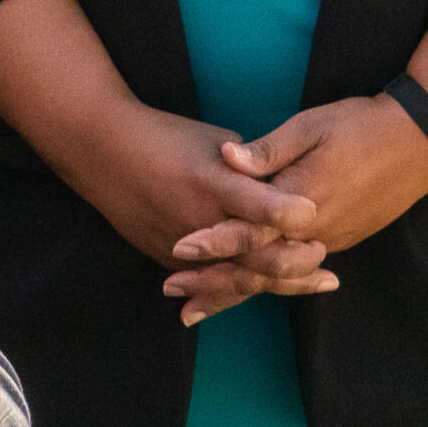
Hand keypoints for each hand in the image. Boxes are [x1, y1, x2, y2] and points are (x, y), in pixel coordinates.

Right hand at [51, 101, 329, 323]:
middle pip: (256, 256)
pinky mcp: (168, 259)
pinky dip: (245, 288)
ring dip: (280, 283)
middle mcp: (199, 222)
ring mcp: (182, 247)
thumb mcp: (214, 138)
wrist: (103, 151)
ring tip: (318, 282)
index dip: (292, 213)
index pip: (262, 207)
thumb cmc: (165, 137)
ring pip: (238, 278)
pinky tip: (273, 289)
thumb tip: (283, 183)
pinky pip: (212, 283)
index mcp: (214, 184)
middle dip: (296, 262)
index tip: (317, 215)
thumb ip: (252, 165)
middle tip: (324, 258)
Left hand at [166, 95, 427, 320]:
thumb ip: (268, 149)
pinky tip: (237, 292)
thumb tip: (227, 157)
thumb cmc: (361, 126)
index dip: (215, 240)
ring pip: (274, 277)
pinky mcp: (337, 240)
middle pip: (258, 266)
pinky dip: (264, 285)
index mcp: (303, 199)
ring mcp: (329, 240)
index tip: (179, 248)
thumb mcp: (311, 127)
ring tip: (194, 308)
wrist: (421, 141)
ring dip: (234, 292)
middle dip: (214, 281)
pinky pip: (294, 271)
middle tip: (172, 291)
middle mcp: (314, 230)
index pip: (253, 229)